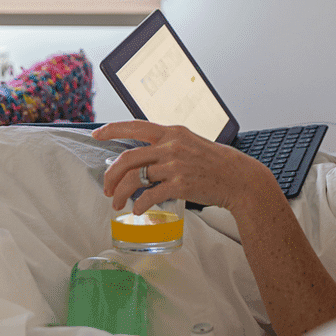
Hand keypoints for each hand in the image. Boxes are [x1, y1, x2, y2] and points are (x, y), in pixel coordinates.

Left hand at [93, 121, 278, 214]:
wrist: (239, 178)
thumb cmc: (216, 163)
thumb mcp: (191, 143)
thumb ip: (169, 145)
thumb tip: (144, 157)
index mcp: (173, 132)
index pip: (135, 126)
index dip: (112, 129)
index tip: (96, 134)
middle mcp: (172, 146)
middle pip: (128, 158)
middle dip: (111, 175)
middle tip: (106, 188)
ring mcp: (175, 166)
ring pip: (135, 179)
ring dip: (120, 193)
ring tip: (117, 203)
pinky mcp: (180, 185)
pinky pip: (150, 196)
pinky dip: (140, 205)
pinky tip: (138, 210)